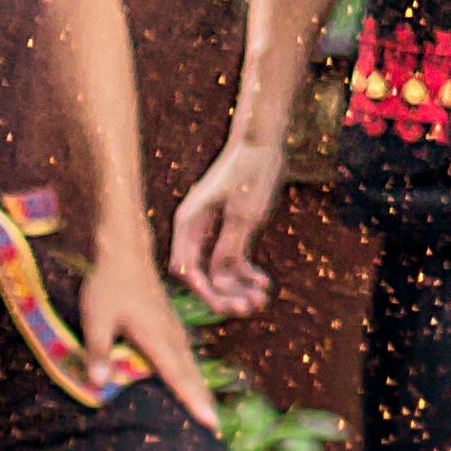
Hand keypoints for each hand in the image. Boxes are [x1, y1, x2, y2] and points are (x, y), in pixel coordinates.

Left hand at [82, 237, 217, 426]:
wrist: (125, 252)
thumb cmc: (108, 284)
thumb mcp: (96, 318)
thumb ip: (98, 351)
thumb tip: (97, 385)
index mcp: (156, 336)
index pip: (177, 375)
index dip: (193, 400)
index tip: (210, 422)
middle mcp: (170, 334)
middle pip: (190, 372)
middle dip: (202, 399)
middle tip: (215, 426)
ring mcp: (172, 327)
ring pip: (189, 362)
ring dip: (198, 386)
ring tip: (207, 408)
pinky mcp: (168, 322)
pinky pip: (184, 352)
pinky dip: (190, 370)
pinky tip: (189, 376)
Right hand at [169, 129, 285, 316]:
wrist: (262, 141)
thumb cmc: (249, 172)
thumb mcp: (243, 213)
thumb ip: (229, 247)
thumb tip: (217, 281)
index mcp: (188, 224)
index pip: (187, 269)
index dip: (203, 291)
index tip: (224, 305)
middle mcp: (194, 230)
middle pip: (202, 274)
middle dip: (223, 294)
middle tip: (248, 309)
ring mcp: (212, 230)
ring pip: (220, 270)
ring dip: (238, 287)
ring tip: (261, 300)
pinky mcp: (230, 228)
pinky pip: (233, 258)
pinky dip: (247, 272)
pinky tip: (263, 283)